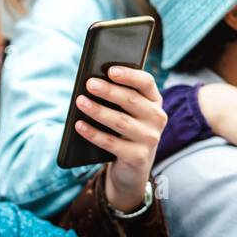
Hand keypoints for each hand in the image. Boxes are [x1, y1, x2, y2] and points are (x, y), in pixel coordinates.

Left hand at [73, 67, 166, 211]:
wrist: (133, 167)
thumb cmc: (125, 131)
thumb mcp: (128, 112)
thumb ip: (118, 98)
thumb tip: (93, 83)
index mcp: (155, 101)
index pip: (146, 82)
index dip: (129, 75)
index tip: (110, 70)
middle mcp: (157, 118)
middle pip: (132, 100)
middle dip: (108, 91)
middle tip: (89, 84)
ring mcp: (150, 138)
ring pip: (120, 121)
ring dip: (98, 111)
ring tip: (80, 102)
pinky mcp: (138, 156)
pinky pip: (111, 143)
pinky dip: (93, 134)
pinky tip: (79, 125)